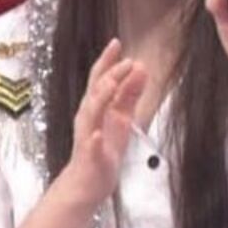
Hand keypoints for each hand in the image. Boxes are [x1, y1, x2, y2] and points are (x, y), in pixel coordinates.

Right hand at [65, 39, 145, 206]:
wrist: (86, 184)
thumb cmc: (102, 150)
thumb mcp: (121, 119)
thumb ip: (129, 95)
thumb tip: (141, 69)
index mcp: (97, 108)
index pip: (99, 78)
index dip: (107, 61)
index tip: (117, 42)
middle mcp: (88, 118)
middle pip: (96, 91)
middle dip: (110, 75)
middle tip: (128, 62)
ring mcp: (87, 137)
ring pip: (91, 114)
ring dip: (101, 98)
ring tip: (113, 84)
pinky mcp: (90, 157)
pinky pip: (90, 147)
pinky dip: (93, 140)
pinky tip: (96, 135)